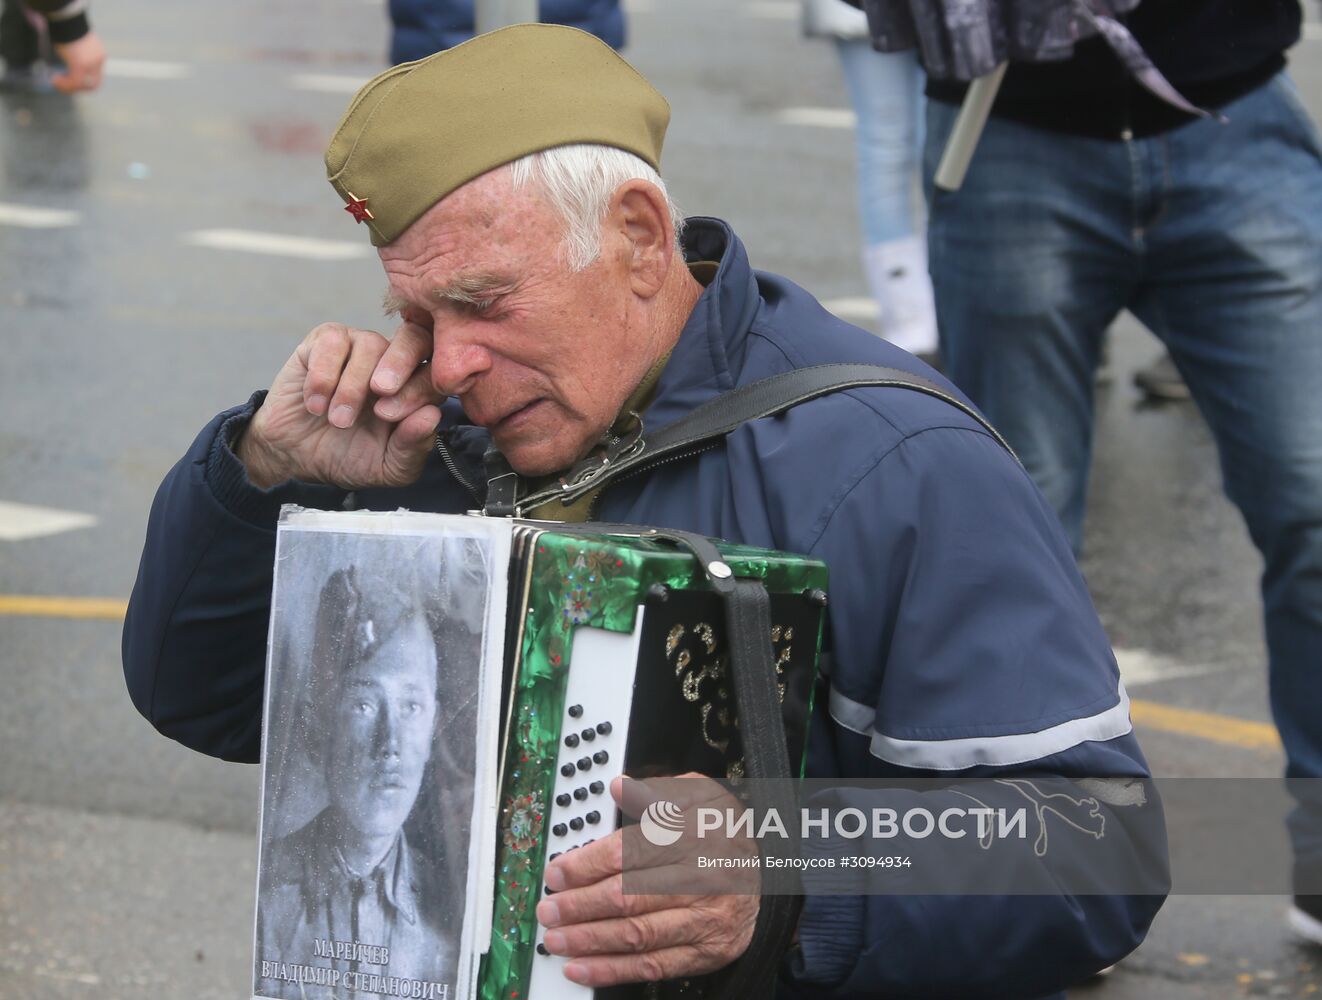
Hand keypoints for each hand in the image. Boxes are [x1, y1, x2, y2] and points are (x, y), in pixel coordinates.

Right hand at [52, 32, 105, 92]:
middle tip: (64, 86)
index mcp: (100, 56)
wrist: (67, 20)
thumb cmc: (69, 29)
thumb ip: (78, 57)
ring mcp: (90, 64)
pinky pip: (74, 82)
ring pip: (83, 85)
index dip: (85, 83)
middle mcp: (98, 62)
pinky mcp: (80, 65)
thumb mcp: (77, 45)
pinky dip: (64, 84)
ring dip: (69, 87)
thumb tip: (68, 66)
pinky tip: (55, 80)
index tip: (71, 80)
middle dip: (78, 88)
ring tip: (57, 83)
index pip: (96, 76)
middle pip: (93, 84)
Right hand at [237, 320, 441, 489]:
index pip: (437, 371)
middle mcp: (395, 360)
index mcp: (418, 387)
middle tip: (380, 392)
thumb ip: (412, 446)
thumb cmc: (350, 458)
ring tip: (338, 420)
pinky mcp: (325, 341)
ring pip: (370, 344)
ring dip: (353, 386)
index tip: (392, 417)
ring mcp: (361, 346)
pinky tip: (315, 405)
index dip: (421, 388)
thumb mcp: (387, 467)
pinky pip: (332, 341)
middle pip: (415, 338)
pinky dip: (323, 376)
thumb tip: (432, 415)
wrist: (297, 456)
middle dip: (400, 364)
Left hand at [535, 776, 759, 987]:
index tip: (558, 871)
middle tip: (549, 907)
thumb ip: (659, 791)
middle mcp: (703, 880)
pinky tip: (582, 966)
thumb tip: (621, 787)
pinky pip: (653, 966)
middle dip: (581, 905)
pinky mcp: (707, 953)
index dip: (588, 863)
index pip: (633, 851)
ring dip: (590, 940)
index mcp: (697, 835)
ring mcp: (706, 921)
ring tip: (556, 938)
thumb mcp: (701, 795)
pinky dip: (613, 969)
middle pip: (631, 896)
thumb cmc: (723, 834)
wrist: (770, 874)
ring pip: (638, 934)